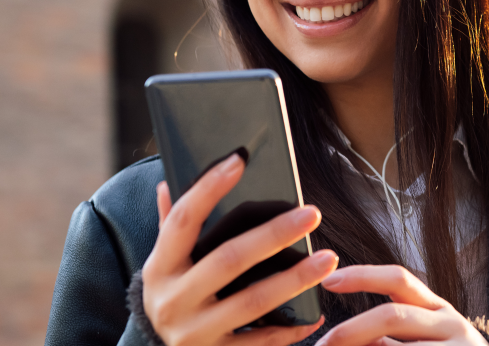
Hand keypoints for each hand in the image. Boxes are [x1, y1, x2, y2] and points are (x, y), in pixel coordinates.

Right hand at [141, 153, 338, 344]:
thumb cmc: (172, 295)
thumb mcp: (163, 263)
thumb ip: (169, 226)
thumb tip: (169, 183)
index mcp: (160, 267)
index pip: (182, 220)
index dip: (208, 188)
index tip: (239, 160)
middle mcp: (174, 299)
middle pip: (229, 259)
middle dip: (274, 234)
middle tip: (311, 214)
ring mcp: (196, 332)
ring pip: (253, 301)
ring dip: (295, 279)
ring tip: (328, 258)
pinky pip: (261, 342)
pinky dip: (291, 328)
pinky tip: (316, 313)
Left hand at [317, 265, 488, 345]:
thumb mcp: (425, 338)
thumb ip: (390, 334)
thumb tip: (342, 335)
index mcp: (438, 309)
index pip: (399, 279)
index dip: (363, 276)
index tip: (328, 281)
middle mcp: (451, 325)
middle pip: (393, 316)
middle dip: (351, 330)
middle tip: (323, 344)